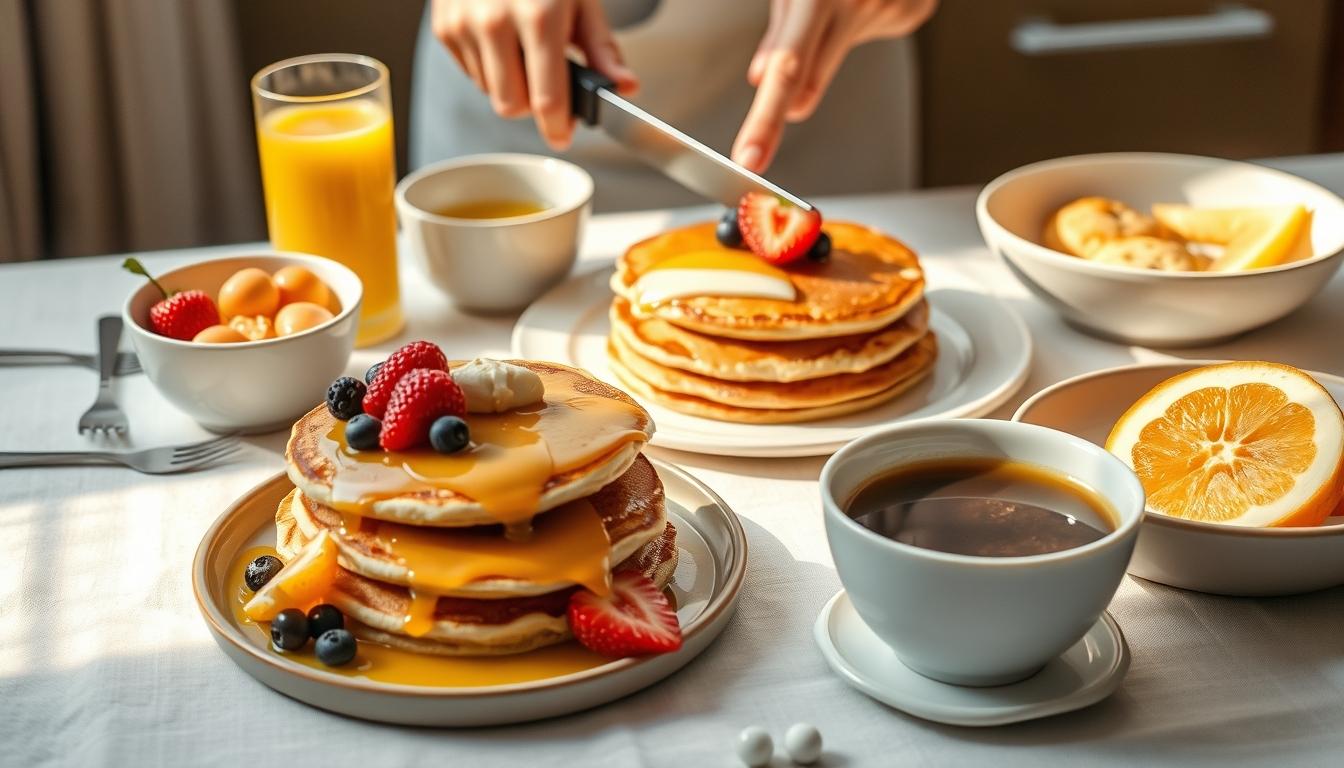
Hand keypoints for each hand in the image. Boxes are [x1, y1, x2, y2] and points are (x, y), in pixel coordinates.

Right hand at [431, 0, 638, 149]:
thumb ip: (601, 48)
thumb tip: (624, 86)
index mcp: (538, 17)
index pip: (547, 99)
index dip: (557, 127)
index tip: (562, 136)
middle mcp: (495, 22)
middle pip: (512, 106)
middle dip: (532, 104)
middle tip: (546, 81)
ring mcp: (463, 24)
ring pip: (489, 93)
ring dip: (509, 83)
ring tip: (521, 48)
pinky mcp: (444, 27)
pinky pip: (470, 73)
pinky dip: (488, 66)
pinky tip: (499, 39)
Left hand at [732, 0, 937, 172]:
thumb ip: (781, 30)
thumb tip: (763, 78)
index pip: (789, 71)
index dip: (766, 122)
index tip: (749, 157)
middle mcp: (855, 3)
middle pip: (809, 80)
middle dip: (775, 115)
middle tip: (753, 150)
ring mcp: (888, 9)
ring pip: (836, 55)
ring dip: (825, 38)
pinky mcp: (911, 12)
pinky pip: (868, 33)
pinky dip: (856, 21)